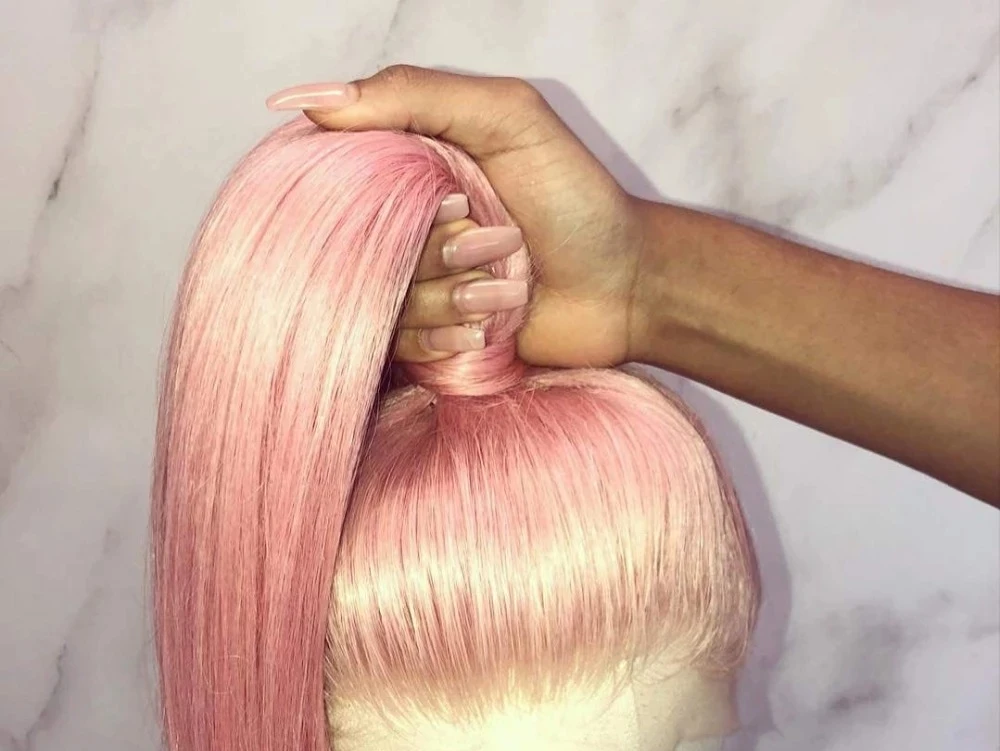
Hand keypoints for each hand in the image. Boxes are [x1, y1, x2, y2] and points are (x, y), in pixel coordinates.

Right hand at [266, 66, 647, 367]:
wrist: (626, 287)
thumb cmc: (579, 201)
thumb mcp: (509, 119)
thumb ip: (415, 95)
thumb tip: (315, 99)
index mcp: (412, 165)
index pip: (337, 169)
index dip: (356, 186)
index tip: (431, 195)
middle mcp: (406, 224)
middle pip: (357, 243)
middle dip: (432, 247)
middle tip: (492, 236)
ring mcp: (418, 283)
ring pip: (379, 299)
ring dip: (449, 294)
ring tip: (505, 285)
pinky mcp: (431, 337)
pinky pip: (399, 345)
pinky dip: (445, 335)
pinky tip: (487, 326)